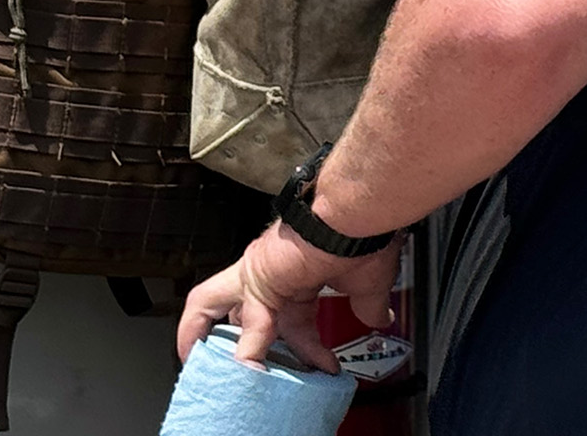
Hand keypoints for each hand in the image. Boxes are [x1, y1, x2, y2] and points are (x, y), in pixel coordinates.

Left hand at [176, 222, 403, 373]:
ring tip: (205, 372)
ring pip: (212, 305)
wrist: (359, 213)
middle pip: (233, 308)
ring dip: (205, 338)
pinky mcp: (257, 279)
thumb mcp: (369, 285)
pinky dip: (245, 349)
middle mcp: (272, 273)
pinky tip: (252, 370)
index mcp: (297, 275)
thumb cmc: (364, 235)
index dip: (307, 350)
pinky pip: (240, 320)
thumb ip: (369, 306)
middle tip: (216, 365)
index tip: (324, 368)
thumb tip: (381, 318)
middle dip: (220, 334)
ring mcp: (259, 274)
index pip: (291, 322)